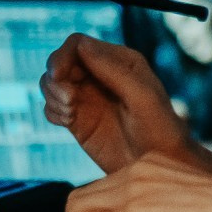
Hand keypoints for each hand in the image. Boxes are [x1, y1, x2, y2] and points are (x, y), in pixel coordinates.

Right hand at [41, 34, 193, 177]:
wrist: (158, 166)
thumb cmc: (160, 130)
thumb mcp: (143, 97)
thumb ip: (113, 70)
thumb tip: (81, 45)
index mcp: (119, 61)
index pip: (78, 45)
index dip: (63, 57)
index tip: (58, 76)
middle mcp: (100, 75)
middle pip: (60, 63)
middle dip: (56, 80)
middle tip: (69, 102)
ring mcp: (87, 97)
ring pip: (51, 84)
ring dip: (53, 96)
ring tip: (71, 114)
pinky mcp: (77, 120)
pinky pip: (51, 107)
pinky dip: (53, 111)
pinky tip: (68, 122)